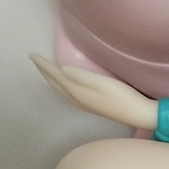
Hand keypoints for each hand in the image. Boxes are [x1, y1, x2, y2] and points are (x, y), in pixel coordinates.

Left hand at [31, 55, 156, 130]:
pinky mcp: (91, 105)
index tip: (31, 55)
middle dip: (44, 72)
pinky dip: (61, 85)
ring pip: (61, 89)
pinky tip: (64, 84)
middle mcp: (77, 99)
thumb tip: (62, 70)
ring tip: (45, 70)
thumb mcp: (102, 83)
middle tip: (34, 60)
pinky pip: (68, 93)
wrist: (137, 114)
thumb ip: (81, 76)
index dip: (43, 65)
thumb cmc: (122, 96)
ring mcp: (84, 103)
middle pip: (56, 84)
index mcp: (77, 92)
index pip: (56, 76)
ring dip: (51, 79)